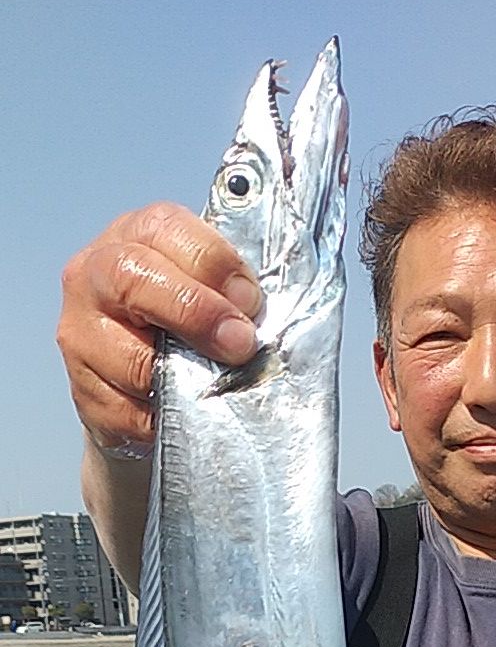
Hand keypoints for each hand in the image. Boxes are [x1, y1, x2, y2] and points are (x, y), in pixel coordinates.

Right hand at [57, 203, 262, 454]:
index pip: (166, 229)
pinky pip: (128, 410)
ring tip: (213, 387)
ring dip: (182, 378)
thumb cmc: (185, 328)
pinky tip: (184, 414)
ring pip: (130, 357)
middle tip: (239, 344)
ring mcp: (80, 332)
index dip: (214, 264)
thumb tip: (263, 318)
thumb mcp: (207, 290)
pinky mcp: (82, 389)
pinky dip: (164, 417)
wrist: (139, 388)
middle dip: (195, 312)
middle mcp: (95, 274)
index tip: (250, 302)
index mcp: (135, 234)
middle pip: (133, 279)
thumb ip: (230, 292)